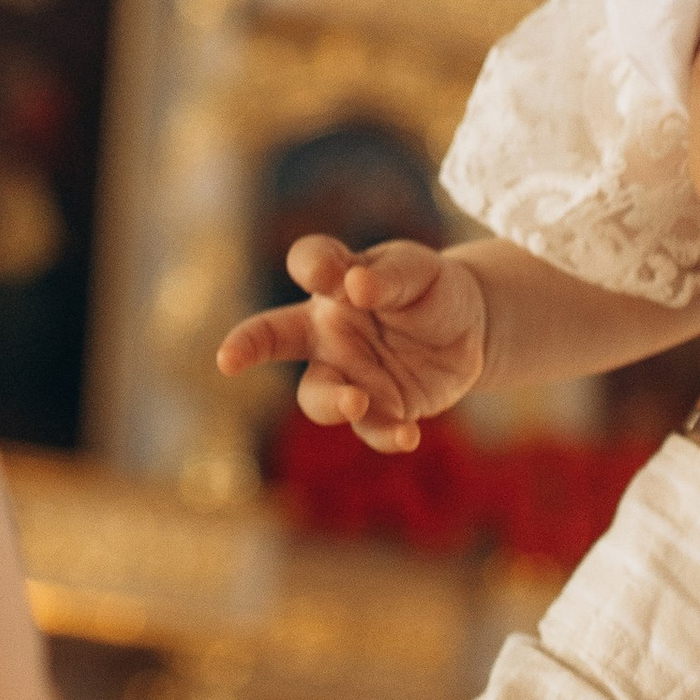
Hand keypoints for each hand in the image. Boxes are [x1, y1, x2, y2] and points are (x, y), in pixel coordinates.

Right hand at [215, 235, 485, 452]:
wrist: (470, 329)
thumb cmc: (430, 289)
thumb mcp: (418, 270)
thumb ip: (387, 276)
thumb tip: (353, 286)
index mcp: (335, 285)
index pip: (308, 263)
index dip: (311, 265)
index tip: (326, 273)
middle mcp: (328, 332)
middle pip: (272, 337)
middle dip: (245, 346)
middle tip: (228, 358)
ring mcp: (349, 373)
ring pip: (318, 396)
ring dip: (333, 402)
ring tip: (358, 401)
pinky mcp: (378, 409)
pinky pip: (371, 428)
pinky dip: (386, 435)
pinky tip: (408, 435)